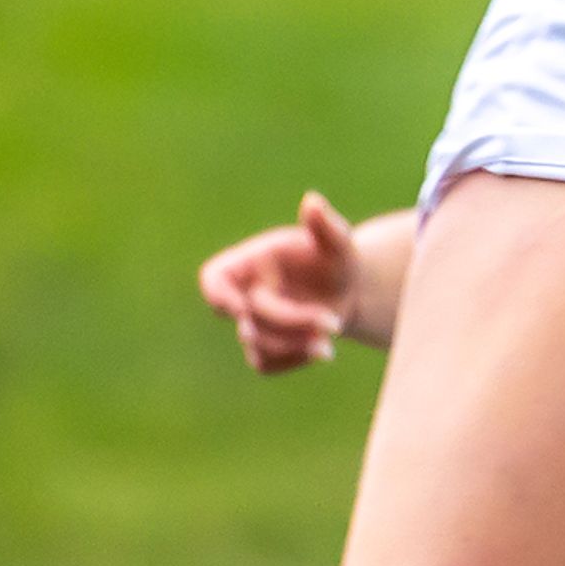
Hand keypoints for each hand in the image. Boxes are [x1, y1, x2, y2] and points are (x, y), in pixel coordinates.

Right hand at [199, 194, 363, 373]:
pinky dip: (292, 361)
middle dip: (290, 322)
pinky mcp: (266, 348)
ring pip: (256, 346)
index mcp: (250, 264)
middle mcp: (246, 294)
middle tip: (333, 323)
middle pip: (248, 318)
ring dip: (292, 347)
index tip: (245, 306)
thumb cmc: (336, 259)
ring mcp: (253, 323)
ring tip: (329, 346)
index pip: (214, 280)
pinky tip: (323, 352)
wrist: (350, 290)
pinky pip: (265, 365)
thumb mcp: (339, 242)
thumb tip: (312, 201)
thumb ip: (325, 225)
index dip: (220, 296)